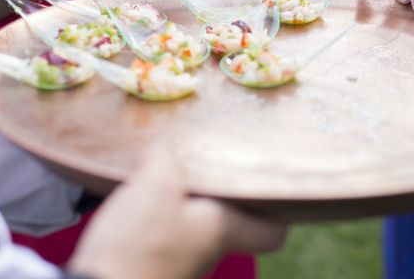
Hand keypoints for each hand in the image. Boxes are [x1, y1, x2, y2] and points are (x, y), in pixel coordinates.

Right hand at [68, 146, 285, 278]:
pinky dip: (161, 217)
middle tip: (210, 163)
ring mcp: (182, 264)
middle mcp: (210, 252)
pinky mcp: (153, 268)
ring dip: (188, 203)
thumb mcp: (155, 186)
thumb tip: (166, 147)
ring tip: (173, 172)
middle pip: (232, 222)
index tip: (263, 184)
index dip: (275, 211)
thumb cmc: (138, 243)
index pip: (273, 233)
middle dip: (222, 192)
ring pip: (198, 228)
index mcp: (223, 230)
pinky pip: (168, 237)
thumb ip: (165, 159)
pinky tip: (142, 198)